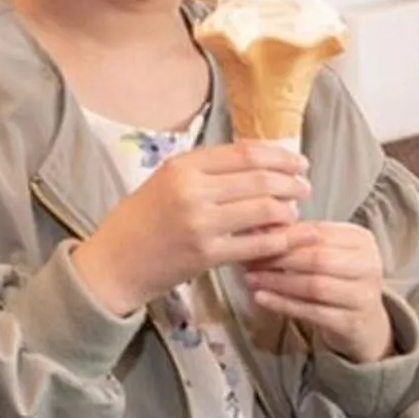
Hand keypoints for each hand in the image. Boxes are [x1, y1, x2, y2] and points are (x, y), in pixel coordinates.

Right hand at [73, 142, 309, 314]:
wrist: (114, 264)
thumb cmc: (140, 221)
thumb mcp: (165, 181)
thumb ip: (205, 171)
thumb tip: (254, 161)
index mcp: (183, 166)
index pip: (244, 153)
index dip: (279, 156)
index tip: (298, 162)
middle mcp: (192, 190)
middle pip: (259, 179)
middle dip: (291, 182)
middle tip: (304, 187)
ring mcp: (201, 224)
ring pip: (263, 209)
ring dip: (287, 210)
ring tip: (293, 212)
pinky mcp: (206, 255)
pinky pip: (255, 245)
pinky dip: (278, 241)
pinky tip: (287, 238)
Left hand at [246, 222, 393, 362]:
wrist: (365, 324)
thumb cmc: (338, 281)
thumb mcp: (325, 254)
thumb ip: (297, 239)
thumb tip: (257, 226)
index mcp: (361, 239)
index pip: (317, 232)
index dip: (282, 235)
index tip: (252, 237)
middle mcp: (369, 265)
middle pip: (317, 258)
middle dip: (278, 258)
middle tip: (248, 260)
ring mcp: (363, 295)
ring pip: (314, 286)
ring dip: (278, 281)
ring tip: (251, 278)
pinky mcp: (353, 322)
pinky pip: (312, 312)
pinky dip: (284, 304)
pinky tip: (261, 298)